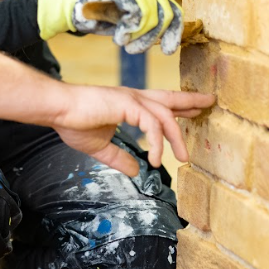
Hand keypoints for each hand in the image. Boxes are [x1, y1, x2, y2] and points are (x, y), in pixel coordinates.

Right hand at [52, 85, 214, 175]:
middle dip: (191, 100)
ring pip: (165, 115)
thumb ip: (118, 157)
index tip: (194, 108)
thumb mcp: (100, 146)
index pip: (159, 103)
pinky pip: (152, 124)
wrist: (58, 109)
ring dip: (177, 136)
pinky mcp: (127, 104)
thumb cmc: (73, 121)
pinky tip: (155, 159)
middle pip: (169, 98)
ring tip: (183, 158)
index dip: (178, 106)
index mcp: (127, 103)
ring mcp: (131, 99)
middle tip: (210, 101)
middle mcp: (133, 97)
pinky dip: (157, 142)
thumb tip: (134, 171)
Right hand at [63, 0, 183, 53]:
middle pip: (166, 17)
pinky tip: (118, 35)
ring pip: (152, 19)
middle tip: (134, 50)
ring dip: (139, 37)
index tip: (168, 51)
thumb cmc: (100, 16)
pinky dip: (128, 30)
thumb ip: (147, 24)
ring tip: (123, 43)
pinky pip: (138, 15)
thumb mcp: (128, 22)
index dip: (174, 33)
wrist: (73, 6)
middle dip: (151, 38)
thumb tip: (168, 36)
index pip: (174, 11)